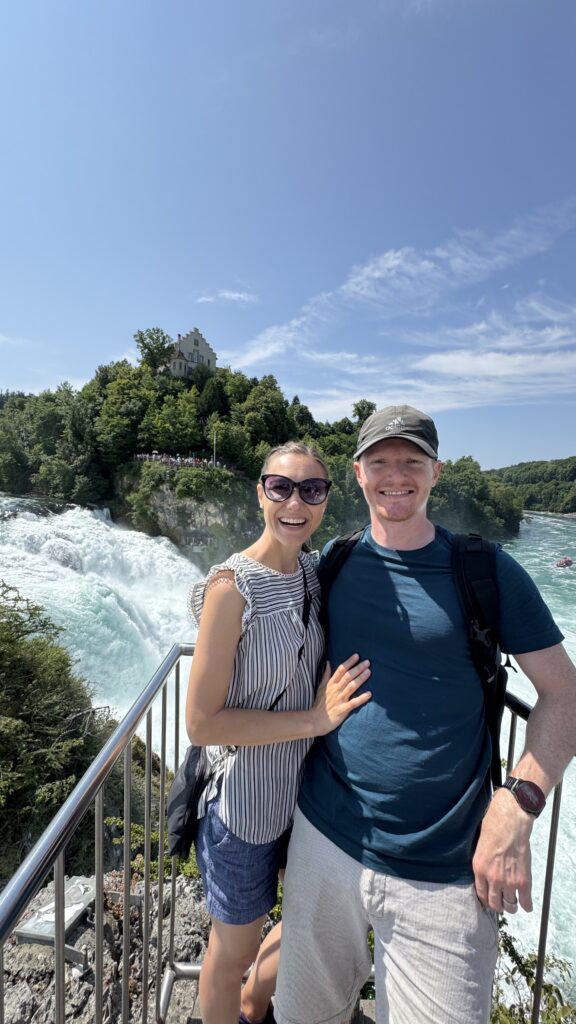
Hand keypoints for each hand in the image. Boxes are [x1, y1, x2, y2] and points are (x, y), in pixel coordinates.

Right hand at [311, 653, 370, 735]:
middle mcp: (335, 690)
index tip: (357, 655)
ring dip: (360, 679)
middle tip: (367, 662)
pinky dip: (361, 698)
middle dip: (358, 668)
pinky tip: (369, 694)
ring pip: (351, 687)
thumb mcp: (321, 687)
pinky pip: (353, 703)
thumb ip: (326, 675)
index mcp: (330, 684)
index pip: (340, 670)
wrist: (315, 720)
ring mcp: (339, 699)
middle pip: (347, 676)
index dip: (349, 662)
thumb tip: (327, 662)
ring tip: (369, 672)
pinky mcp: (342, 709)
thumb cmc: (319, 704)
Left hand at [472, 790, 533, 913]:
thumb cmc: (493, 828)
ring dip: (512, 906)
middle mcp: (492, 879)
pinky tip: (527, 905)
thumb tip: (485, 874)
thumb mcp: (479, 848)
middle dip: (498, 906)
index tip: (489, 901)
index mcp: (479, 870)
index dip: (486, 900)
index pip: (481, 895)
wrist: (510, 823)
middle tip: (501, 904)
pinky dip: (527, 905)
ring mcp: (508, 882)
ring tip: (513, 904)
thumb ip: (482, 864)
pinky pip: (525, 901)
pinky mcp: (523, 881)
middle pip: (495, 903)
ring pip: (509, 905)